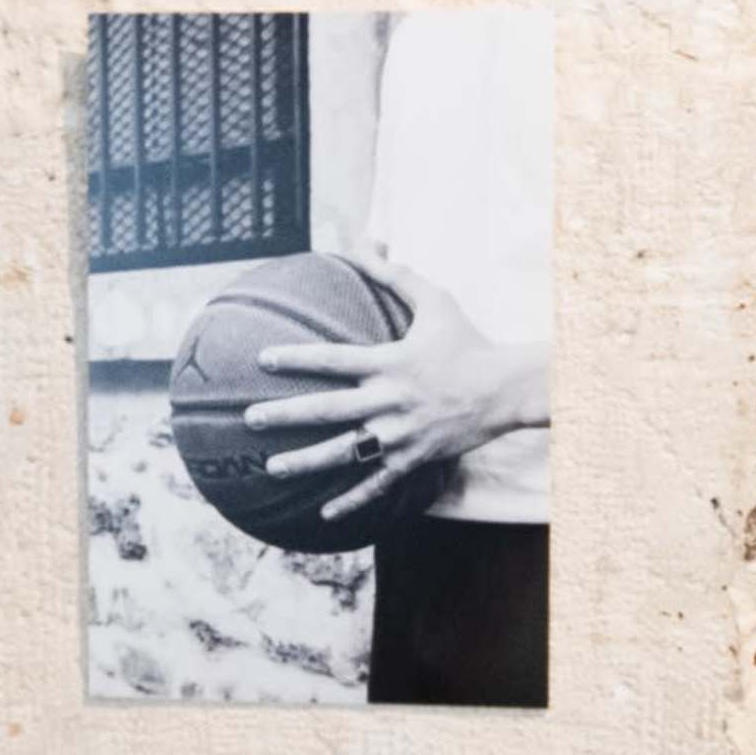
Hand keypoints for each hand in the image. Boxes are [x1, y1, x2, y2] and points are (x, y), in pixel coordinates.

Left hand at [244, 259, 549, 530]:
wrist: (506, 390)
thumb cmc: (467, 341)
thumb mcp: (434, 301)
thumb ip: (394, 274)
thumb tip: (366, 241)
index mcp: (389, 363)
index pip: (332, 360)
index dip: (295, 358)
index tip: (262, 360)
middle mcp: (389, 401)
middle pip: (327, 409)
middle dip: (285, 415)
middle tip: (249, 419)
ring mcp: (399, 435)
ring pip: (344, 452)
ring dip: (306, 461)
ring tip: (271, 468)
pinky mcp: (413, 459)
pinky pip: (377, 484)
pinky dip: (351, 501)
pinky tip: (324, 514)